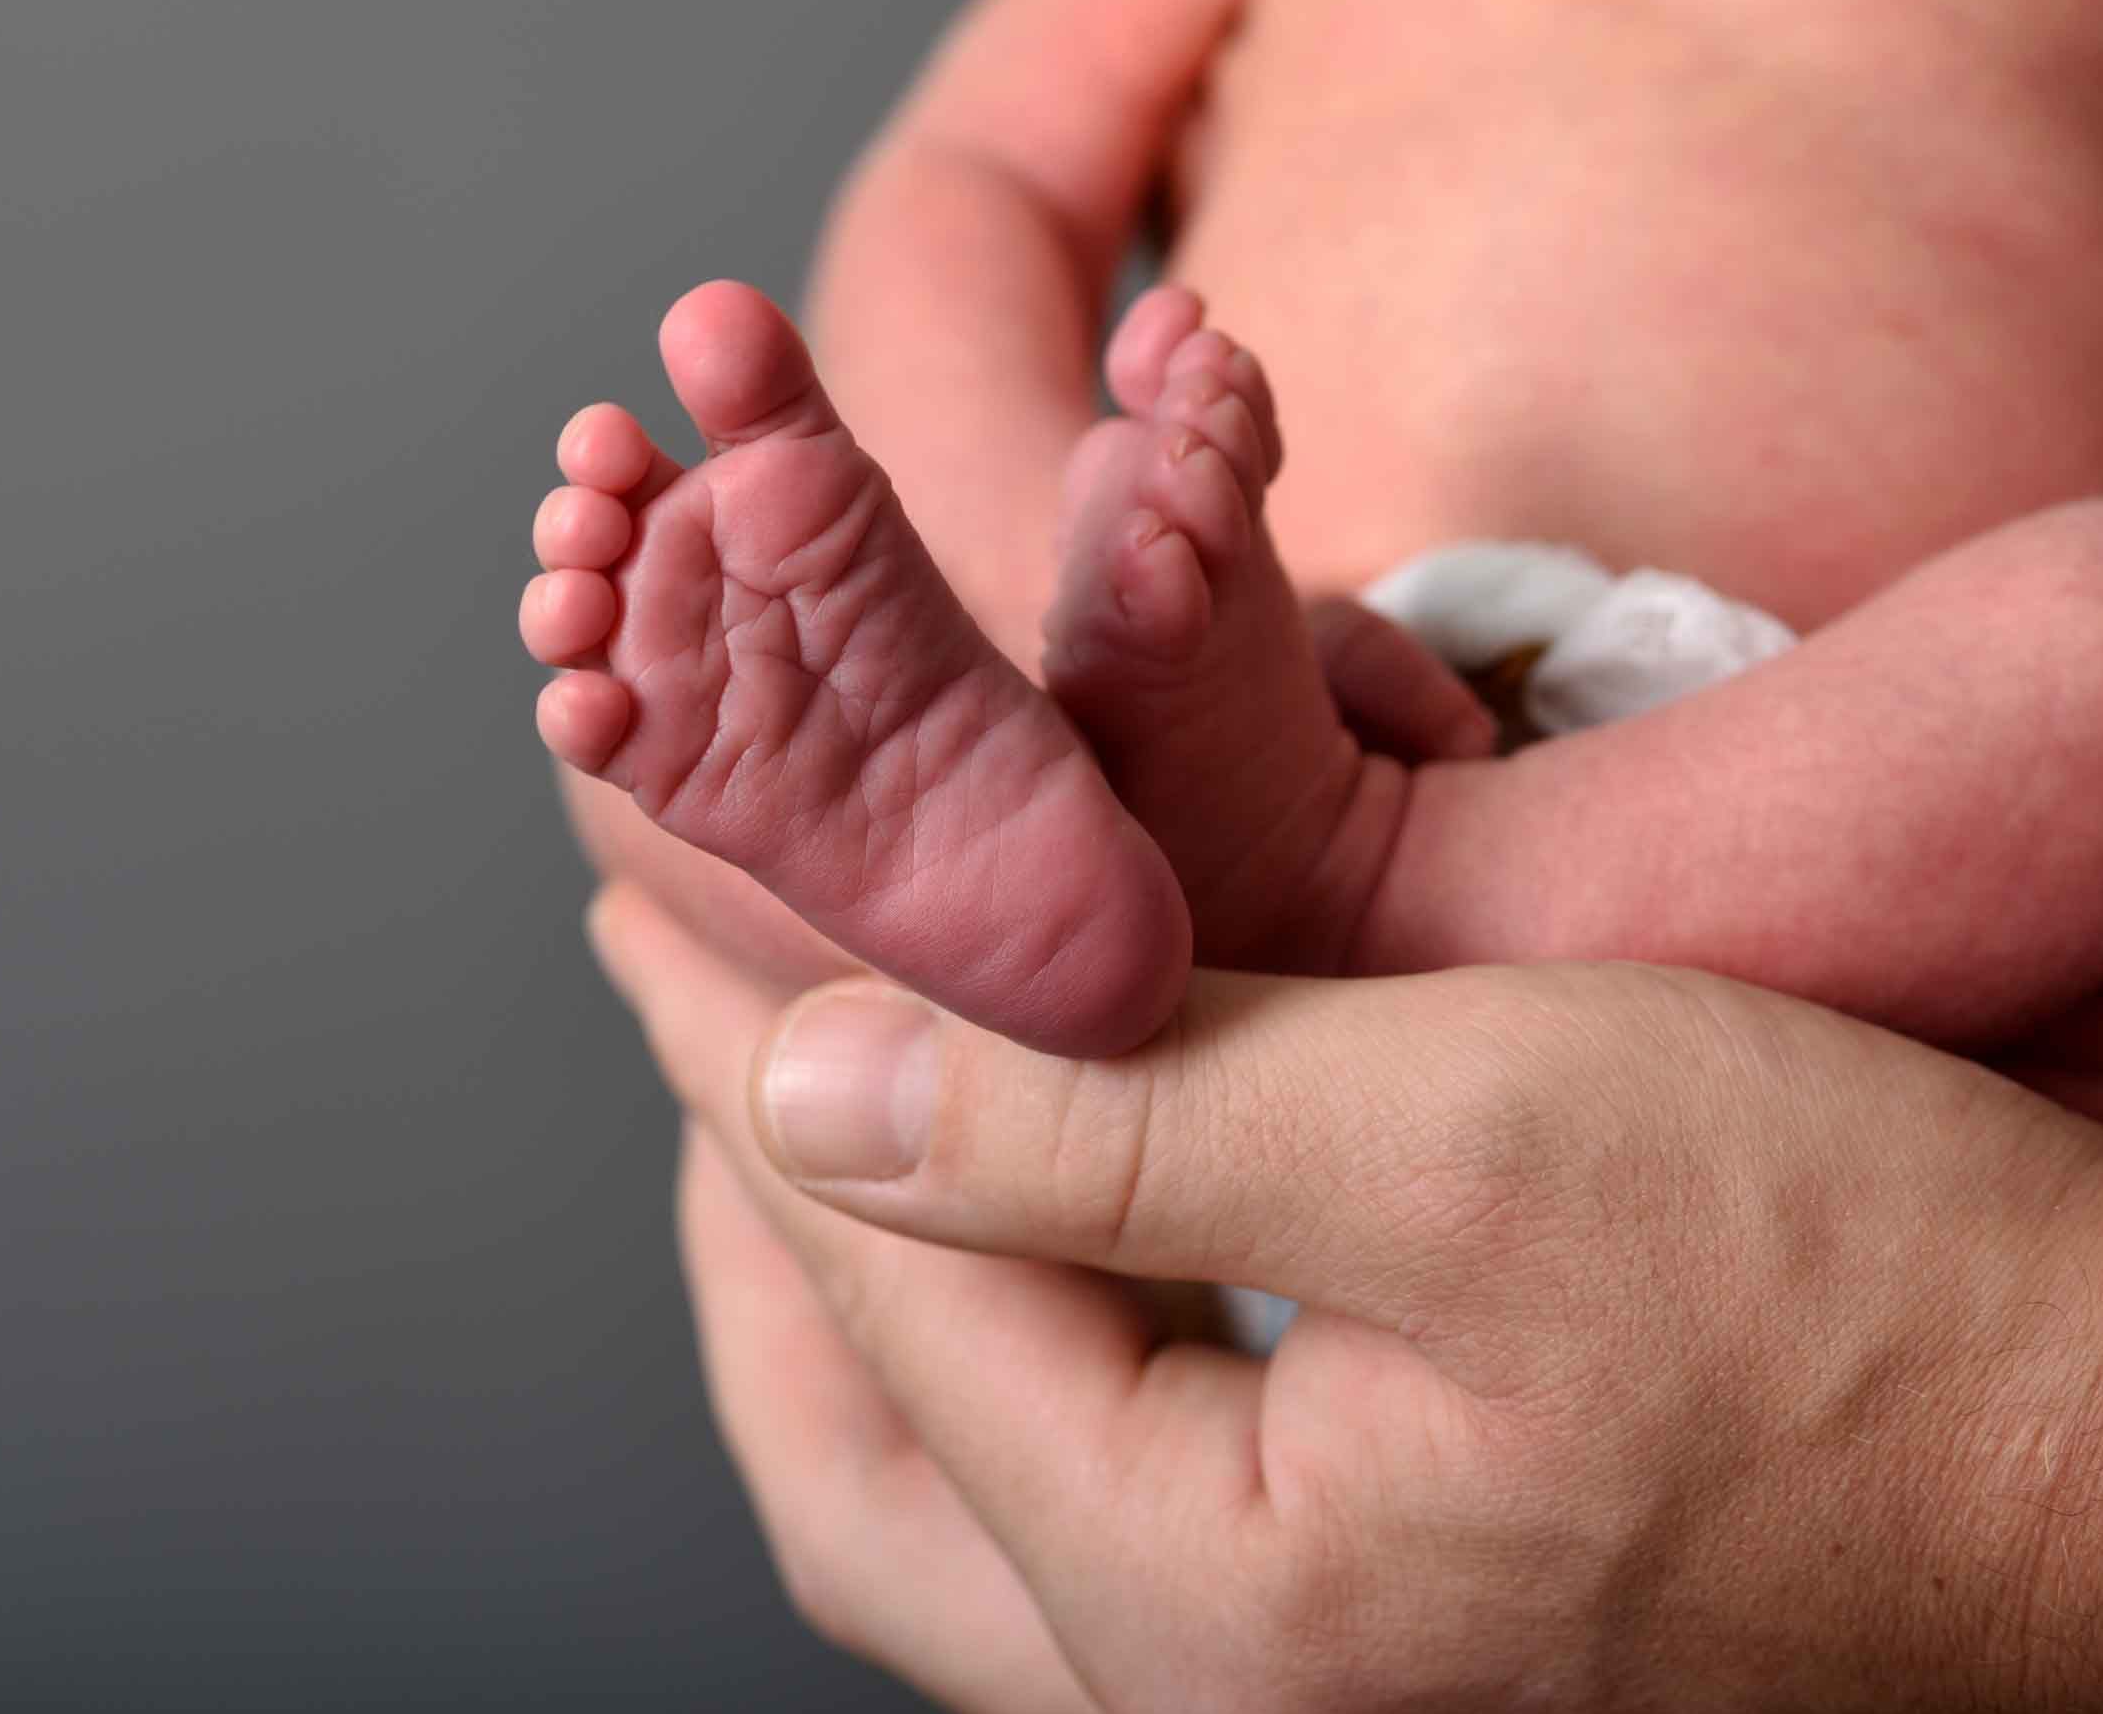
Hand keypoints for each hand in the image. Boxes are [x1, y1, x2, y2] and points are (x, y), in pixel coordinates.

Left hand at [592, 883, 2102, 1709]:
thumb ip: (1100, 1126)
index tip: (651, 885)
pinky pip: (1078, 1496)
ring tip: (788, 1099)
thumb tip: (810, 1081)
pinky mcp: (1360, 1629)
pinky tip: (1003, 1223)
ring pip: (947, 1495)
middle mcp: (1215, 1690)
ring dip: (850, 1286)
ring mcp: (1288, 1684)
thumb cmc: (1866, 1302)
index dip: (747, 1042)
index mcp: (1203, 1594)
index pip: (883, 1270)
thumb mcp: (1460, 1139)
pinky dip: (993, 1337)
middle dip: (744, 1210)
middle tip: (682, 999)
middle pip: (856, 1452)